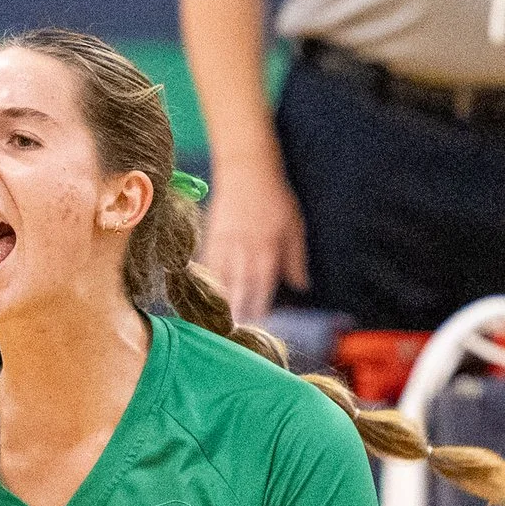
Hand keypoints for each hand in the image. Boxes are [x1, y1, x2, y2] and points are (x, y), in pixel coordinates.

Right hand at [198, 155, 308, 324]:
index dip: (260, 310)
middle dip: (236, 314)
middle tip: (234, 335)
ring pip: (219, 282)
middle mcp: (243, 252)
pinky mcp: (210, 238)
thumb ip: (296, 259)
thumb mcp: (294, 226)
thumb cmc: (274, 198)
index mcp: (267, 251)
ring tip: (215, 323)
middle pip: (238, 291)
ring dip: (218, 304)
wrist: (245, 171)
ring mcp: (224, 246)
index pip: (262, 289)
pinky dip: (205, 284)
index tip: (258, 329)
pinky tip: (202, 296)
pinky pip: (206, 267)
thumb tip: (302, 286)